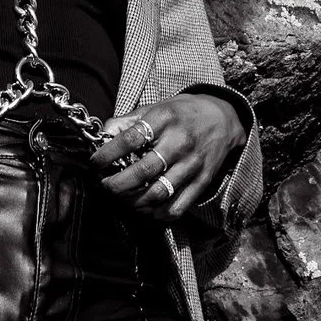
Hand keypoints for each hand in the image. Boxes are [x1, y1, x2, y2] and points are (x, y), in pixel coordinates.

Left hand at [92, 89, 244, 227]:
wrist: (224, 119)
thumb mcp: (157, 107)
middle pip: (142, 172)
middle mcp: (179, 142)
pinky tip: (147, 209)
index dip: (108, 154)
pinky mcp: (202, 181)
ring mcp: (192, 164)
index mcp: (164, 119)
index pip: (130, 140)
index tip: (95, 163)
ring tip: (124, 199)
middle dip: (117, 184)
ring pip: (158, 193)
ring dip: (134, 201)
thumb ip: (129, 120)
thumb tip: (103, 134)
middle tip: (106, 186)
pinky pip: (178, 206)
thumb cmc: (184, 113)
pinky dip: (158, 213)